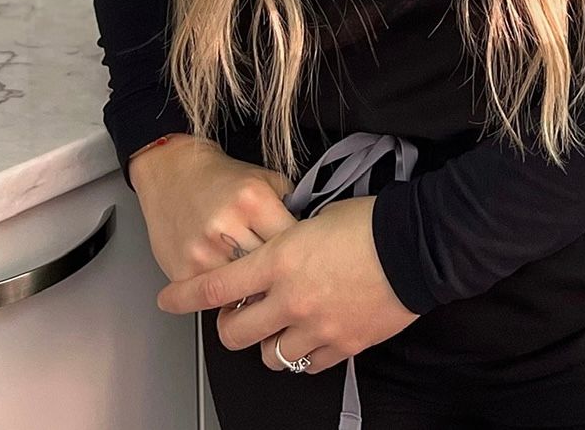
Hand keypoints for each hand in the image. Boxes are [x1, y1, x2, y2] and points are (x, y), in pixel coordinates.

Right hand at [130, 136, 297, 282]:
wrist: (172, 173)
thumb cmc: (221, 178)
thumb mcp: (265, 180)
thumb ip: (290, 207)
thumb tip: (310, 241)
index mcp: (253, 200)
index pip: (292, 243)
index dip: (304, 255)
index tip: (307, 261)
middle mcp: (226, 226)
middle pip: (269, 272)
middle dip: (281, 279)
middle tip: (289, 280)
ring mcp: (203, 252)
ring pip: (244, 292)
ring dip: (255, 293)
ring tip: (262, 285)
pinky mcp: (184, 272)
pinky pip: (216, 299)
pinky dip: (228, 297)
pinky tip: (234, 286)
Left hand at [156, 193, 419, 374]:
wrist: (415, 247)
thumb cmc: (370, 222)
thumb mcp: (315, 220)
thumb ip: (287, 242)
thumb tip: (274, 255)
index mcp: (279, 259)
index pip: (216, 286)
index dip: (185, 296)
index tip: (168, 300)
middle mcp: (290, 298)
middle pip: (234, 333)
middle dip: (228, 327)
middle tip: (236, 316)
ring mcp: (316, 327)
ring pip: (270, 356)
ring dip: (268, 342)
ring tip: (280, 325)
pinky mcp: (342, 346)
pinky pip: (307, 365)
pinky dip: (303, 354)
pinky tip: (310, 335)